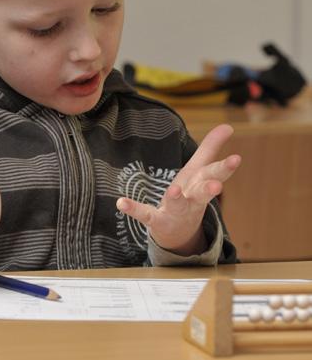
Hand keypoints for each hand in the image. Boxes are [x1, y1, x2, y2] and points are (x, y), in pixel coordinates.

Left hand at [116, 124, 240, 255]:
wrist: (178, 234)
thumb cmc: (191, 196)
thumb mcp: (199, 171)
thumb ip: (210, 148)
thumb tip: (228, 125)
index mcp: (201, 185)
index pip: (215, 175)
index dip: (226, 167)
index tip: (236, 158)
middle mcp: (192, 200)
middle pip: (202, 194)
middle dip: (210, 188)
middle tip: (217, 186)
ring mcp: (174, 212)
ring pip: (177, 205)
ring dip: (176, 199)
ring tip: (174, 190)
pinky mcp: (156, 220)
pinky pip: (144, 214)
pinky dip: (133, 209)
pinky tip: (121, 203)